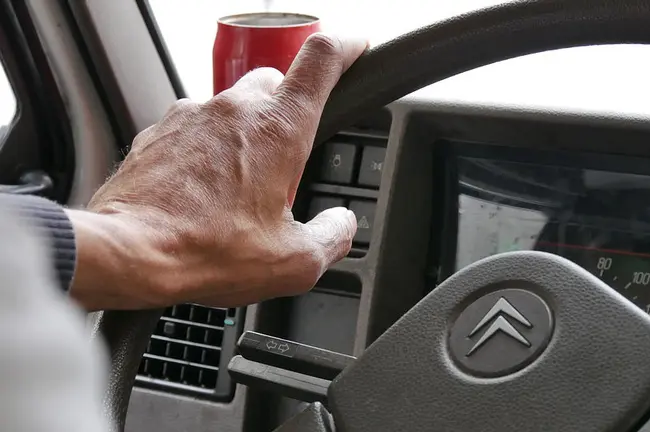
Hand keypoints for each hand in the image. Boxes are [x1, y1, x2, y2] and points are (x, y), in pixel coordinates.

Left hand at [67, 34, 366, 310]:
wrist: (126, 253)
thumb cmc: (205, 251)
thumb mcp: (294, 261)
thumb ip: (333, 235)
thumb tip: (342, 224)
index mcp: (280, 129)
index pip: (321, 59)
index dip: (345, 47)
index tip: (354, 49)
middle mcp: (235, 109)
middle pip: (276, 82)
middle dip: (288, 113)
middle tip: (285, 165)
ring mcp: (192, 115)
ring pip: (233, 106)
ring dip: (245, 136)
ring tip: (237, 190)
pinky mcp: (158, 130)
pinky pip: (194, 128)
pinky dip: (206, 150)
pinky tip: (201, 192)